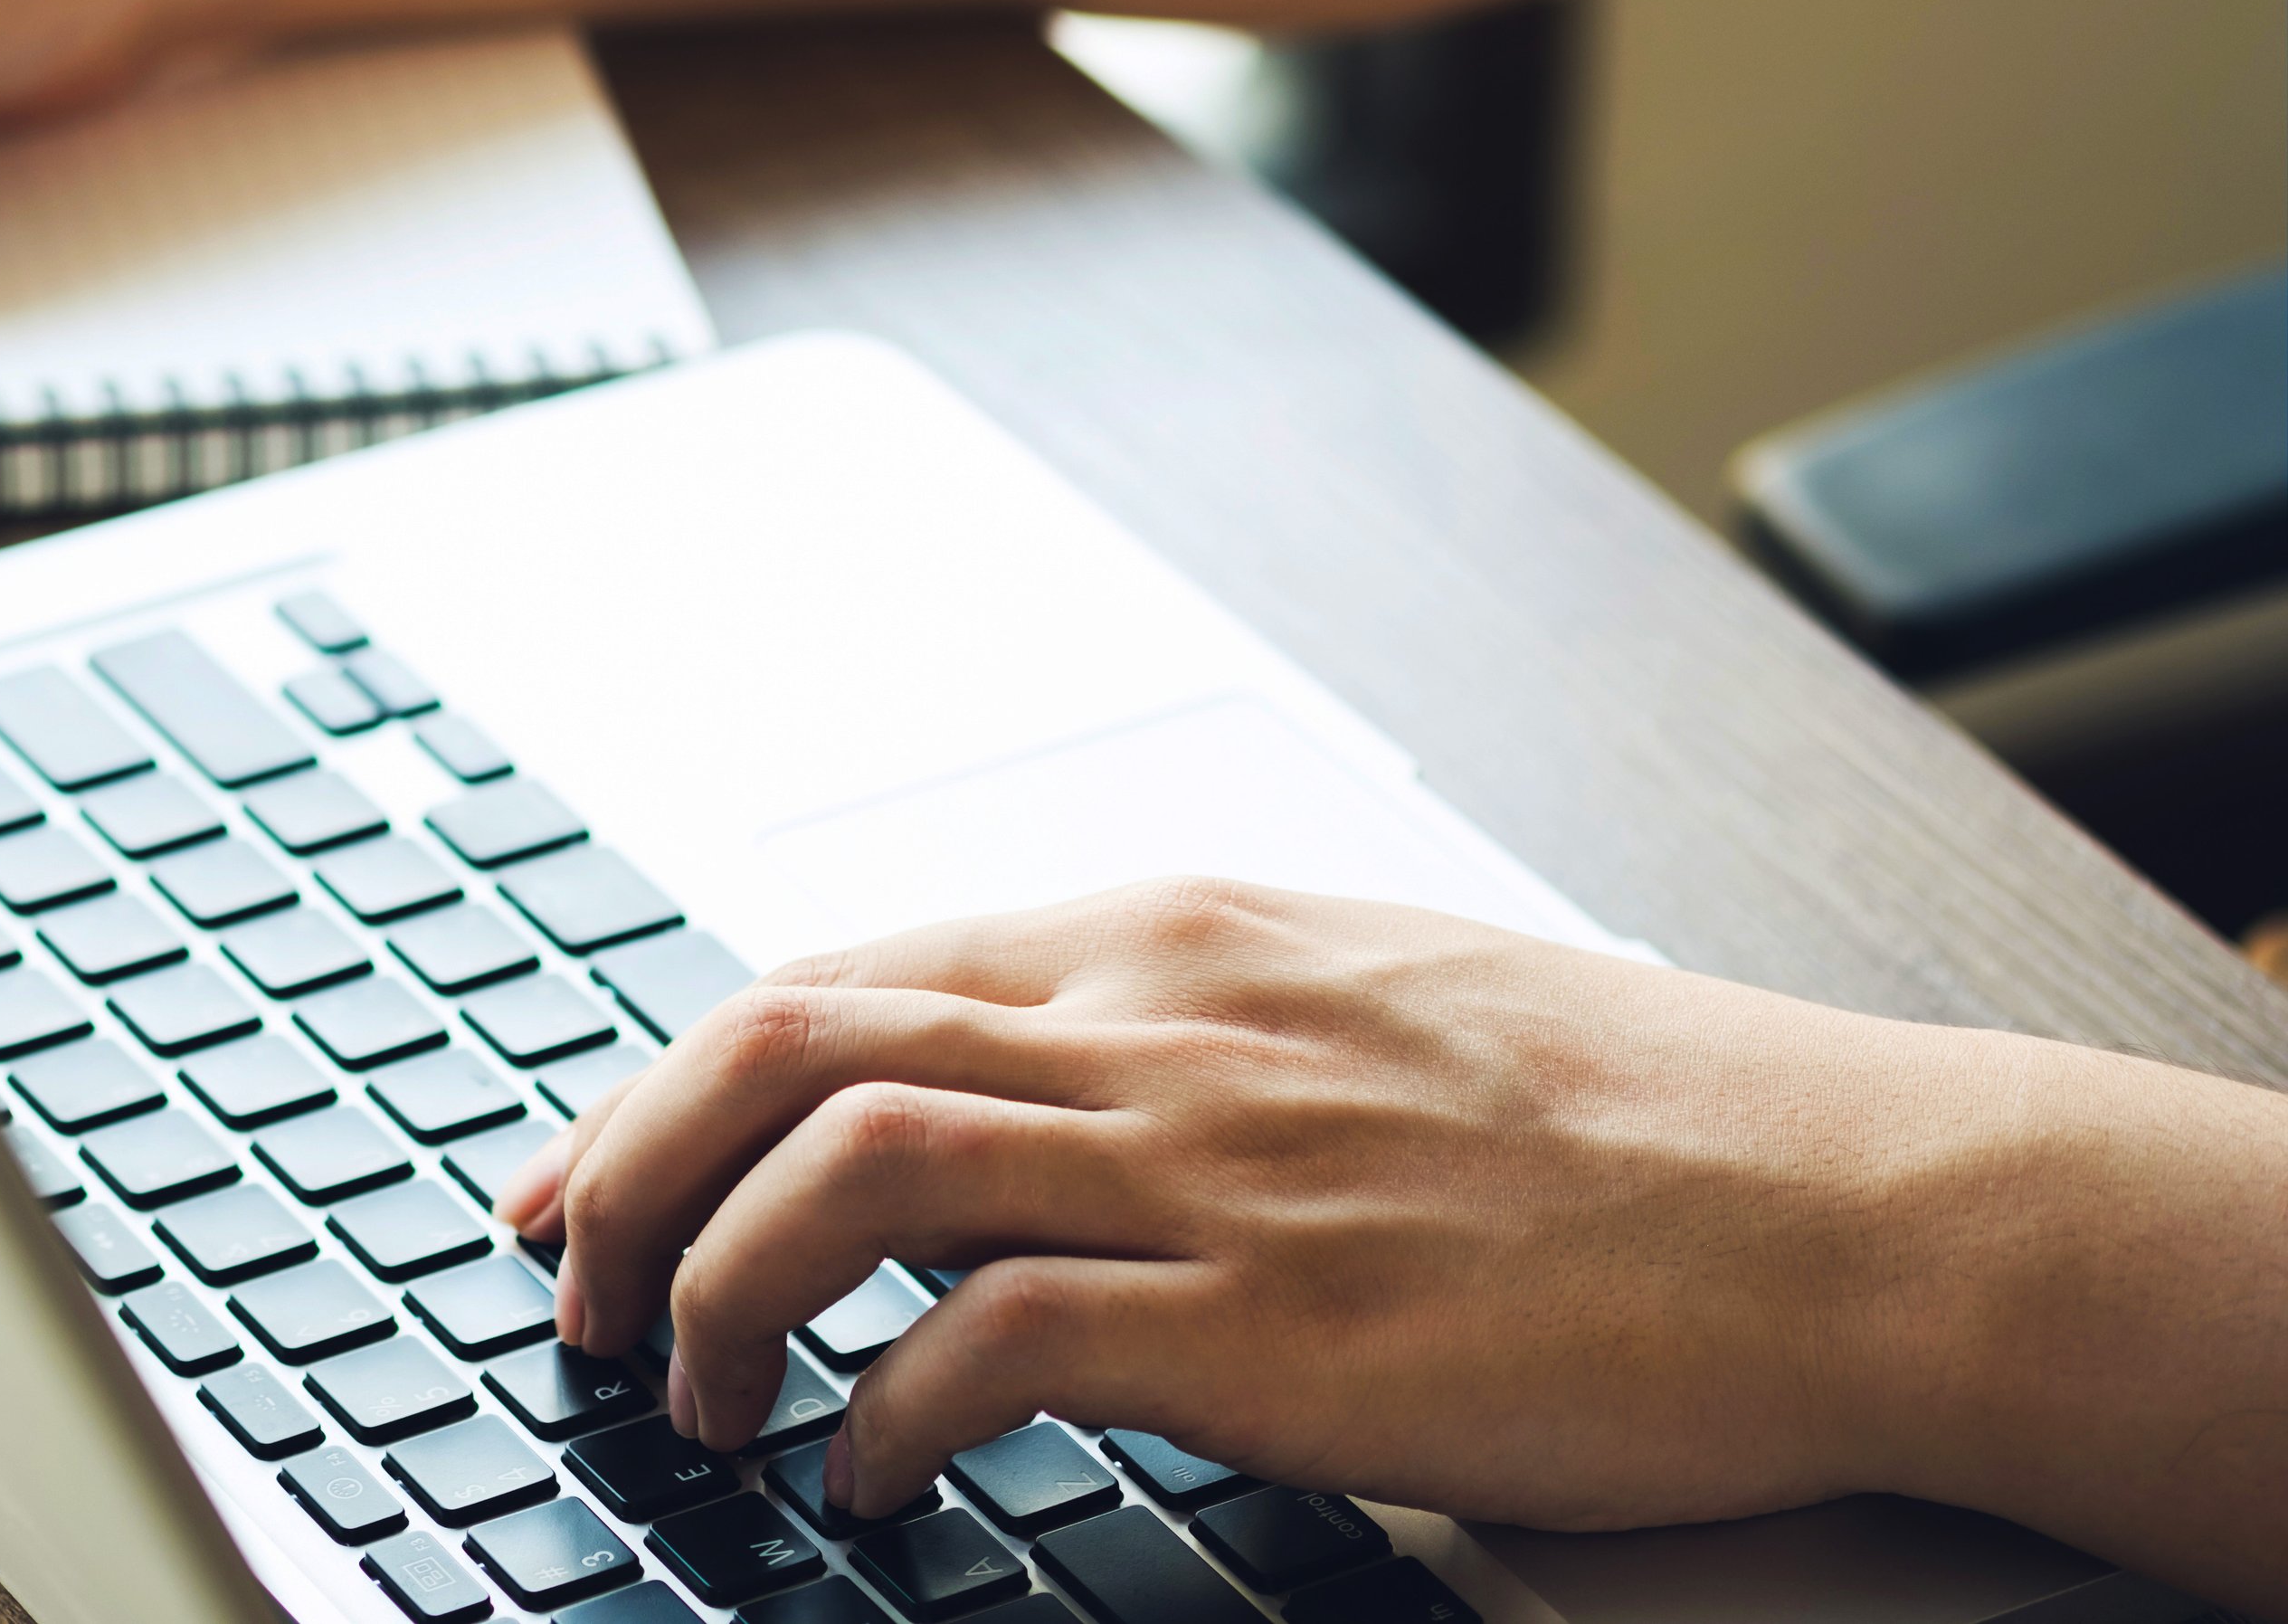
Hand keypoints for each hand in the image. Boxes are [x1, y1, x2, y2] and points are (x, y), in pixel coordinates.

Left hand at [495, 876, 2287, 1593]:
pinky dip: (887, 1416)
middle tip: (573, 1289)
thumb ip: (1155, 1035)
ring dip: (722, 1286)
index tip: (584, 1178)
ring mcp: (1212, 1163)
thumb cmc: (1619, 1118)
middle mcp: (1157, 1021)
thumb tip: (977, 1105)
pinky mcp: (1277, 1320)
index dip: (665, 1079)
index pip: (835, 972)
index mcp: (1165, 935)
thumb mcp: (1347, 1004)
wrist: (1843, 1205)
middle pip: (787, 1039)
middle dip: (634, 1162)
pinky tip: (869, 1482)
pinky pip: (995, 1344)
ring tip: (693, 1398)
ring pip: (850, 1166)